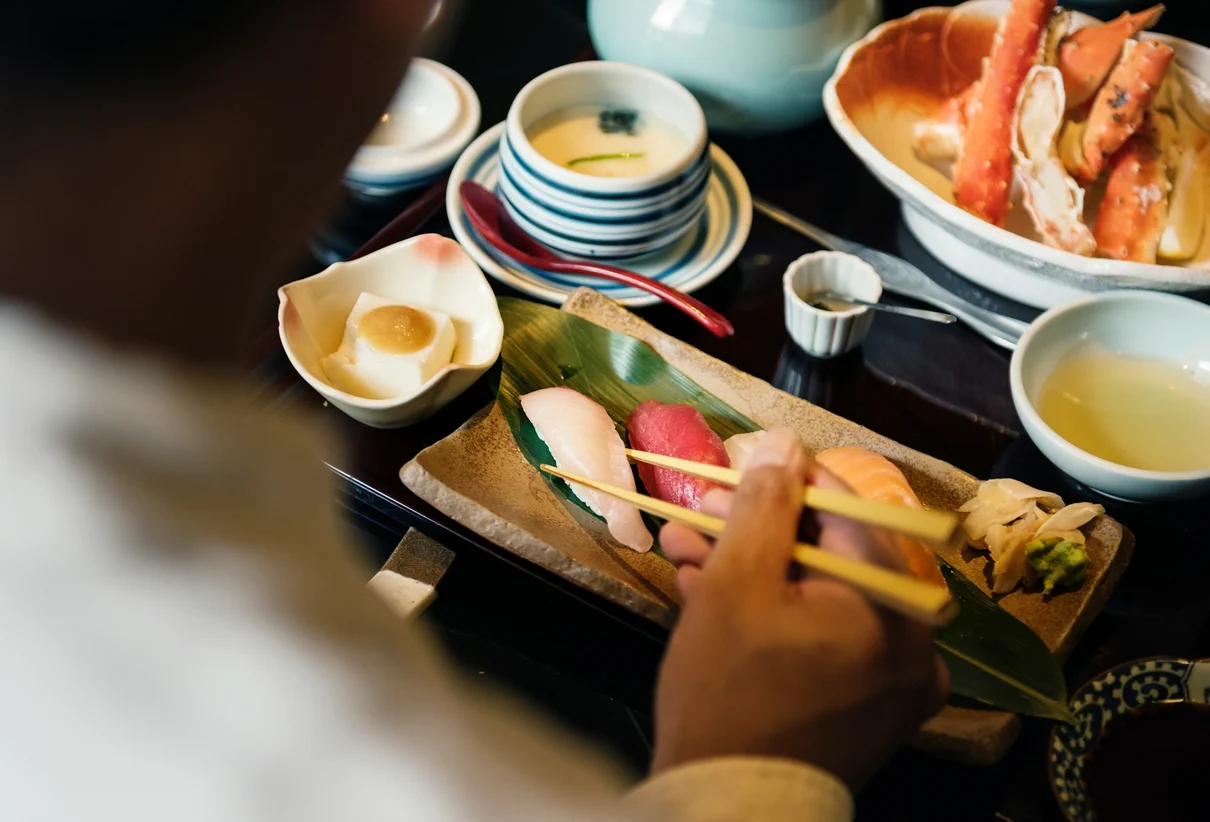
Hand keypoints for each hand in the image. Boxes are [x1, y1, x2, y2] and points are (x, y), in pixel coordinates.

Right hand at [651, 429, 948, 789]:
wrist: (726, 807)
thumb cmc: (727, 692)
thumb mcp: (736, 583)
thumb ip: (764, 505)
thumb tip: (784, 445)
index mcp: (897, 606)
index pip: (847, 510)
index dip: (784, 482)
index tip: (734, 471)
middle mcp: (917, 642)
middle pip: (830, 555)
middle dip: (752, 531)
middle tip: (695, 515)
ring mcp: (898, 681)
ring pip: (820, 596)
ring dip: (751, 570)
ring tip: (685, 552)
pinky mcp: (871, 707)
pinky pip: (825, 638)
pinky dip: (775, 616)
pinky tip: (711, 595)